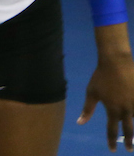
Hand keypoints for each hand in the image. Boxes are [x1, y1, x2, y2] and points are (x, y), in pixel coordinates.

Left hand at [80, 36, 133, 150]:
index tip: (113, 150)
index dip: (112, 141)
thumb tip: (79, 123)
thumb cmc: (101, 76)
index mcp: (112, 109)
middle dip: (129, 140)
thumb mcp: (91, 92)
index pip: (112, 130)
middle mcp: (126, 109)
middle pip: (129, 129)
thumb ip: (87, 109)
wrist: (116, 62)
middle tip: (129, 150)